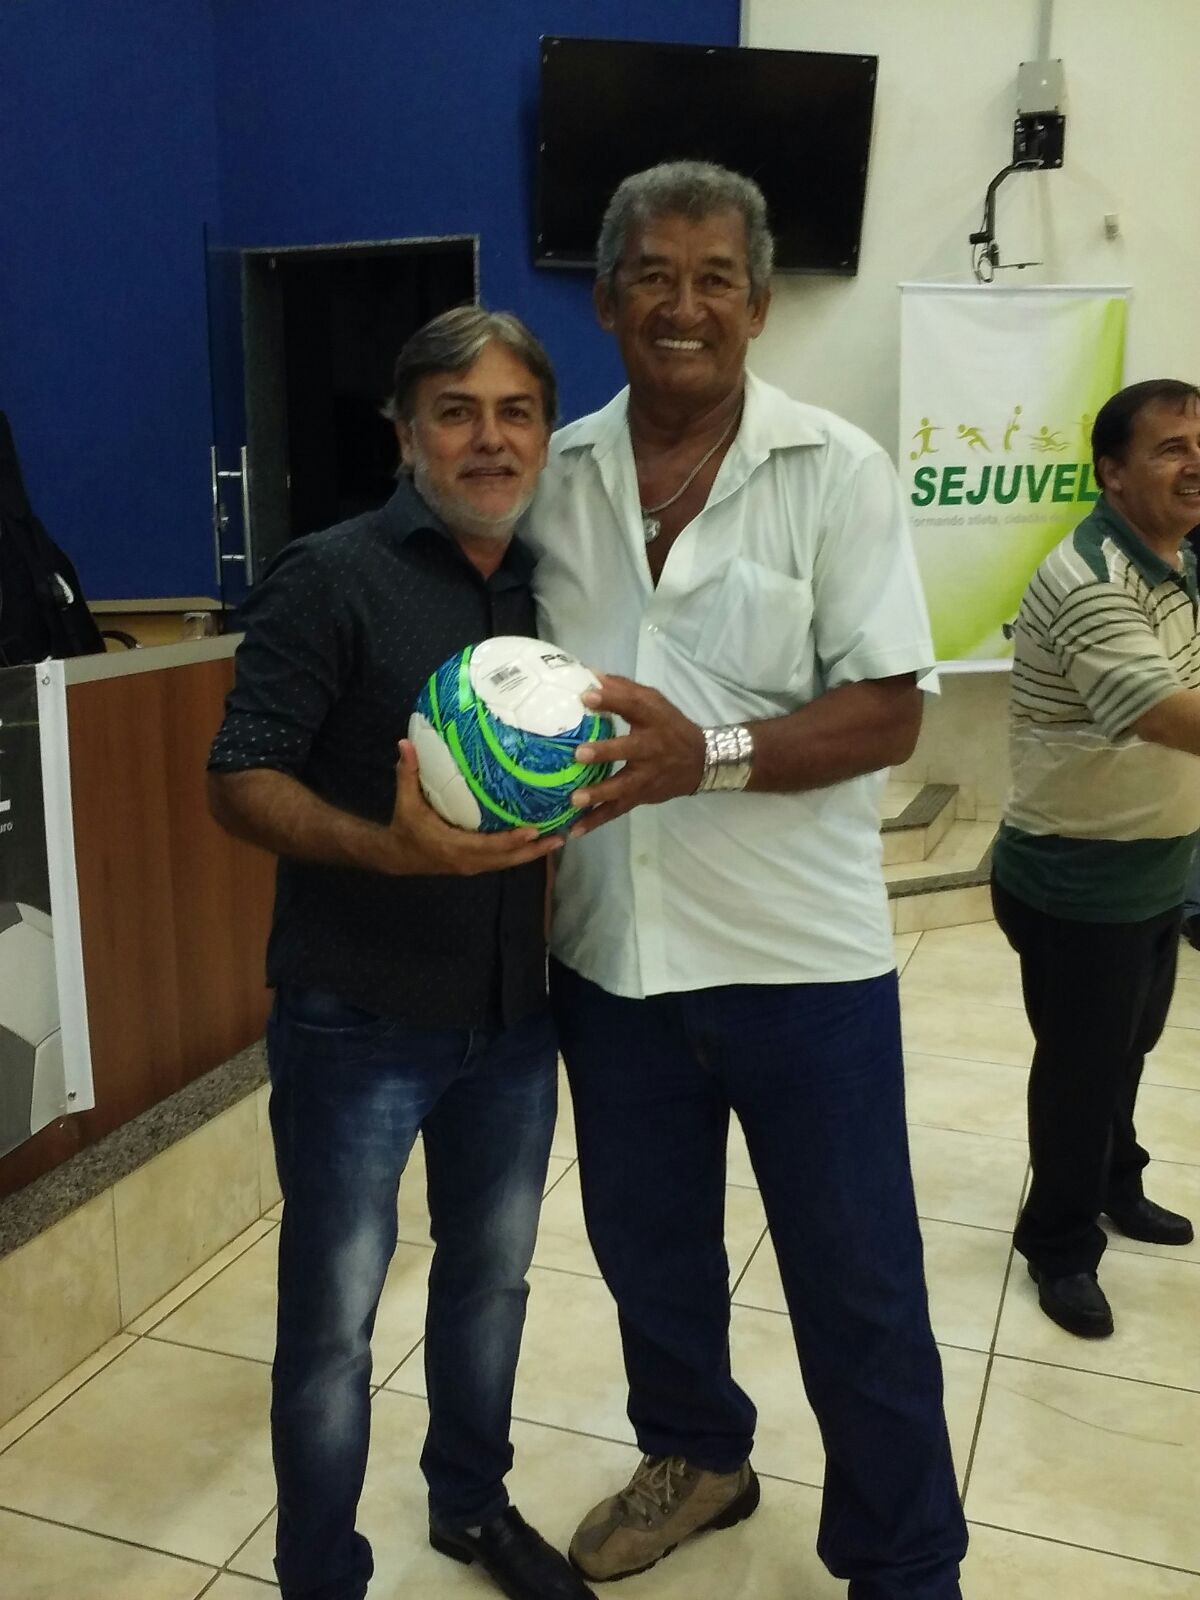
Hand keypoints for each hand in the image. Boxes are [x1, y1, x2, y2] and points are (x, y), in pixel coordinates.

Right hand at [383, 740, 561, 874]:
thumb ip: (407, 773)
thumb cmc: (405, 826)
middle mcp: (468, 861)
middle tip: (561, 835)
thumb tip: (405, 742)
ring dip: (533, 853)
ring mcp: (473, 866)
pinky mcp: (476, 865)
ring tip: (559, 837)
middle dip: (534, 850)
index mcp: (453, 846)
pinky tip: (538, 841)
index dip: (512, 840)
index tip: (534, 830)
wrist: (398, 855)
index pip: (488, 846)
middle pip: (507, 859)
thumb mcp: (405, 800)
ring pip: (508, 862)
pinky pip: (503, 861)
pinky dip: (522, 853)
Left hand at [569, 674, 704, 836]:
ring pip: (622, 787)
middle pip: (628, 750)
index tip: (586, 695)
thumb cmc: (669, 726)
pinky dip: (597, 821)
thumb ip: (623, 690)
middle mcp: (651, 748)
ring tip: (574, 800)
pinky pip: (617, 810)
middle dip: (604, 753)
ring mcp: (646, 776)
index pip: (633, 705)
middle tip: (578, 754)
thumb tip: (589, 676)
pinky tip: (575, 830)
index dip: (611, 700)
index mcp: (653, 719)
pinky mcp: (641, 796)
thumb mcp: (654, 703)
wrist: (702, 762)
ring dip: (598, 795)